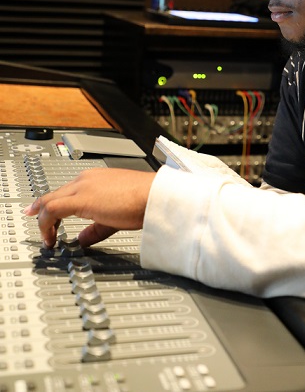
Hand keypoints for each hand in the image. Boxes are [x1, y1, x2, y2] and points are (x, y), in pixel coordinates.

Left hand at [24, 168, 154, 248]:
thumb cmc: (143, 201)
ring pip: (50, 200)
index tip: (42, 212)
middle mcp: (86, 180)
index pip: (66, 190)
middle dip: (41, 211)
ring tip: (46, 238)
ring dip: (44, 221)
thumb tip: (83, 239)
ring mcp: (83, 186)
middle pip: (53, 194)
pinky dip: (47, 224)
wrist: (153, 196)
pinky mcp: (82, 198)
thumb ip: (95, 228)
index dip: (50, 204)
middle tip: (37, 225)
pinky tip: (50, 238)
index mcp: (95, 180)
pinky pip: (53, 209)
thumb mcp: (114, 217)